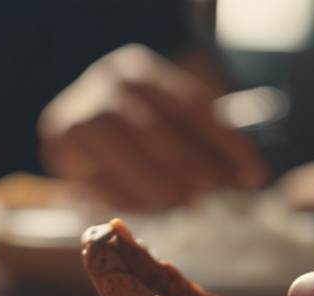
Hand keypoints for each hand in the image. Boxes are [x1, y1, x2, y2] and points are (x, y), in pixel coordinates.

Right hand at [38, 44, 268, 211]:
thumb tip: (251, 176)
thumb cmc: (138, 115)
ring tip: (191, 203)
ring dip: (165, 188)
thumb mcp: (175, 114)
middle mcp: (105, 88)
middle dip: (195, 167)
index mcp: (139, 70)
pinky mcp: (60, 152)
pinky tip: (158, 207)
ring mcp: (78, 119)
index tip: (253, 171)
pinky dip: (134, 201)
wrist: (79, 112)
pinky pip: (103, 185)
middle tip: (217, 191)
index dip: (225, 142)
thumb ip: (210, 140)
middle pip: (158, 134)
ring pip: (128, 160)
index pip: (190, 106)